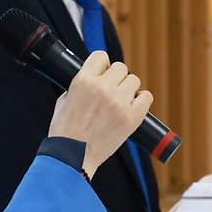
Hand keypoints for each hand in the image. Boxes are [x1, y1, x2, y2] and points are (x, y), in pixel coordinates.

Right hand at [47, 51, 151, 177]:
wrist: (72, 155)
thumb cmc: (65, 130)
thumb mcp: (64, 99)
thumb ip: (80, 85)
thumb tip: (94, 78)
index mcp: (83, 81)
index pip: (101, 56)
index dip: (101, 64)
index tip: (102, 72)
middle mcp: (102, 88)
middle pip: (120, 68)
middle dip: (115, 77)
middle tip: (110, 90)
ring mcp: (119, 103)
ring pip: (133, 80)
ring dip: (128, 88)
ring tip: (120, 101)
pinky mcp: (131, 118)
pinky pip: (146, 97)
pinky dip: (141, 100)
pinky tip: (132, 106)